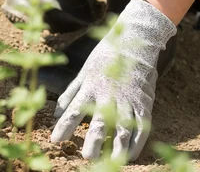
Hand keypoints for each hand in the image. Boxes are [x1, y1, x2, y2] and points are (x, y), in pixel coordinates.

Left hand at [50, 0, 176, 160]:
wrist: (136, 41)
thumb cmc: (105, 57)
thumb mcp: (83, 72)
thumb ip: (69, 94)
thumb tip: (56, 114)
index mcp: (90, 87)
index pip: (73, 110)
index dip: (64, 127)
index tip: (55, 140)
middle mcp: (108, 95)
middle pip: (99, 123)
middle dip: (93, 142)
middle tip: (88, 157)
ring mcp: (128, 100)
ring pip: (122, 128)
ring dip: (116, 147)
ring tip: (110, 162)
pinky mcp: (144, 103)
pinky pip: (141, 127)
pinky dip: (136, 143)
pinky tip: (129, 155)